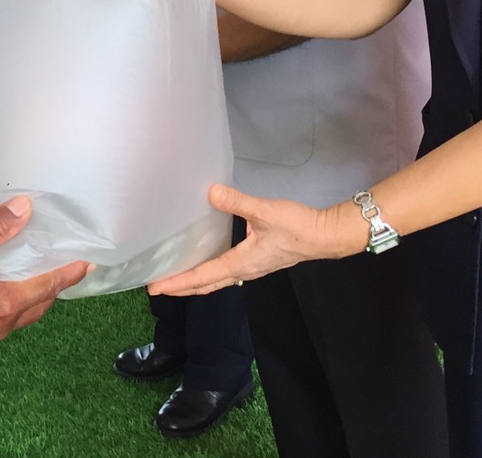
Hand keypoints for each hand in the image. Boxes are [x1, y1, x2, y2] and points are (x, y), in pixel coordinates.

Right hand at [0, 196, 90, 354]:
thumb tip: (24, 208)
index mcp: (6, 303)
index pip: (49, 287)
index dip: (69, 275)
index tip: (87, 266)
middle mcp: (1, 326)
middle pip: (37, 307)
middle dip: (50, 290)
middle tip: (58, 273)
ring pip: (17, 319)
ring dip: (26, 302)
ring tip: (25, 283)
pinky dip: (3, 312)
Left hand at [146, 184, 357, 296]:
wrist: (325, 235)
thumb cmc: (297, 227)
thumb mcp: (264, 211)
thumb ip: (236, 202)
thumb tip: (210, 192)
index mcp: (241, 264)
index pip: (202, 277)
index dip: (178, 283)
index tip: (155, 288)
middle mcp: (243, 271)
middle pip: (206, 285)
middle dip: (181, 287)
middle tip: (156, 287)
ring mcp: (252, 268)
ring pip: (216, 280)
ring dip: (195, 281)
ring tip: (175, 276)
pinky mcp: (258, 260)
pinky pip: (226, 272)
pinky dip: (209, 272)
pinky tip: (206, 259)